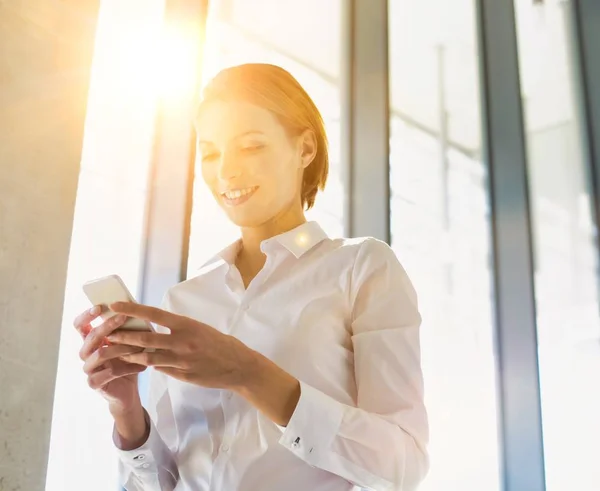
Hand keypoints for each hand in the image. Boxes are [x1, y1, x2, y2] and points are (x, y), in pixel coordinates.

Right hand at [73, 306, 146, 412]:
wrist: (128, 391)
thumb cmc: (127, 362)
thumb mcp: (127, 343)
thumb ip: (125, 329)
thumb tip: (135, 308)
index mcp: (91, 341)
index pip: (80, 325)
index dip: (86, 315)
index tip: (99, 306)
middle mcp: (86, 354)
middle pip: (91, 336)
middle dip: (108, 325)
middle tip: (123, 317)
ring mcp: (88, 369)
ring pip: (101, 353)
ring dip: (122, 347)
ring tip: (139, 346)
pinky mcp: (94, 383)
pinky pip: (110, 372)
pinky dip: (128, 367)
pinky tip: (142, 366)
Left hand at [106, 302, 256, 389]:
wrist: (238, 365)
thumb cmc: (219, 343)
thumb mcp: (199, 328)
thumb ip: (178, 328)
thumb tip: (157, 326)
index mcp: (186, 324)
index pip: (153, 314)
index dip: (132, 309)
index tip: (115, 305)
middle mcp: (182, 341)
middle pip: (145, 337)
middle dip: (122, 335)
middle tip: (106, 333)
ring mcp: (181, 360)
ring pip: (147, 357)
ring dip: (129, 354)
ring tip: (115, 351)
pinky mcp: (182, 375)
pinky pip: (159, 369)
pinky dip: (147, 365)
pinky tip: (137, 363)